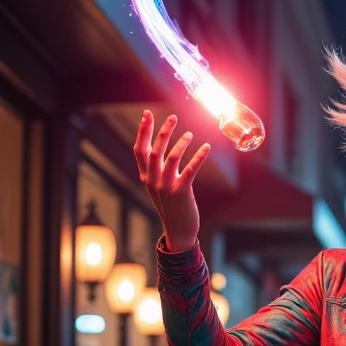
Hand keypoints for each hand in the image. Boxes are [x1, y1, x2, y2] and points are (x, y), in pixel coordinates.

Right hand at [134, 111, 211, 250]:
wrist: (178, 232)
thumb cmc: (171, 207)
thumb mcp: (158, 188)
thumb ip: (155, 171)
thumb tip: (158, 150)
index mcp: (146, 178)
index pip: (140, 150)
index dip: (143, 131)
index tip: (147, 113)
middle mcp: (153, 181)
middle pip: (154, 151)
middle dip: (162, 132)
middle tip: (173, 117)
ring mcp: (166, 187)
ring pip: (170, 158)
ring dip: (180, 143)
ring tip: (190, 134)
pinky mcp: (181, 193)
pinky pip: (190, 170)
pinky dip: (198, 157)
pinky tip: (205, 147)